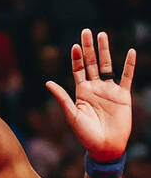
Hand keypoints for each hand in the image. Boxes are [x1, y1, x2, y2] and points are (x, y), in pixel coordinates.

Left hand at [45, 30, 135, 159]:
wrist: (105, 147)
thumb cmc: (85, 135)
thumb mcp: (72, 115)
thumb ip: (62, 98)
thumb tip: (47, 82)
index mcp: (81, 92)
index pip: (78, 70)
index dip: (76, 58)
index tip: (74, 45)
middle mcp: (95, 88)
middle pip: (92, 63)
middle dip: (89, 48)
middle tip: (86, 31)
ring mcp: (109, 90)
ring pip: (108, 66)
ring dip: (105, 51)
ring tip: (102, 35)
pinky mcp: (123, 96)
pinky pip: (127, 77)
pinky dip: (129, 65)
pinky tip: (130, 52)